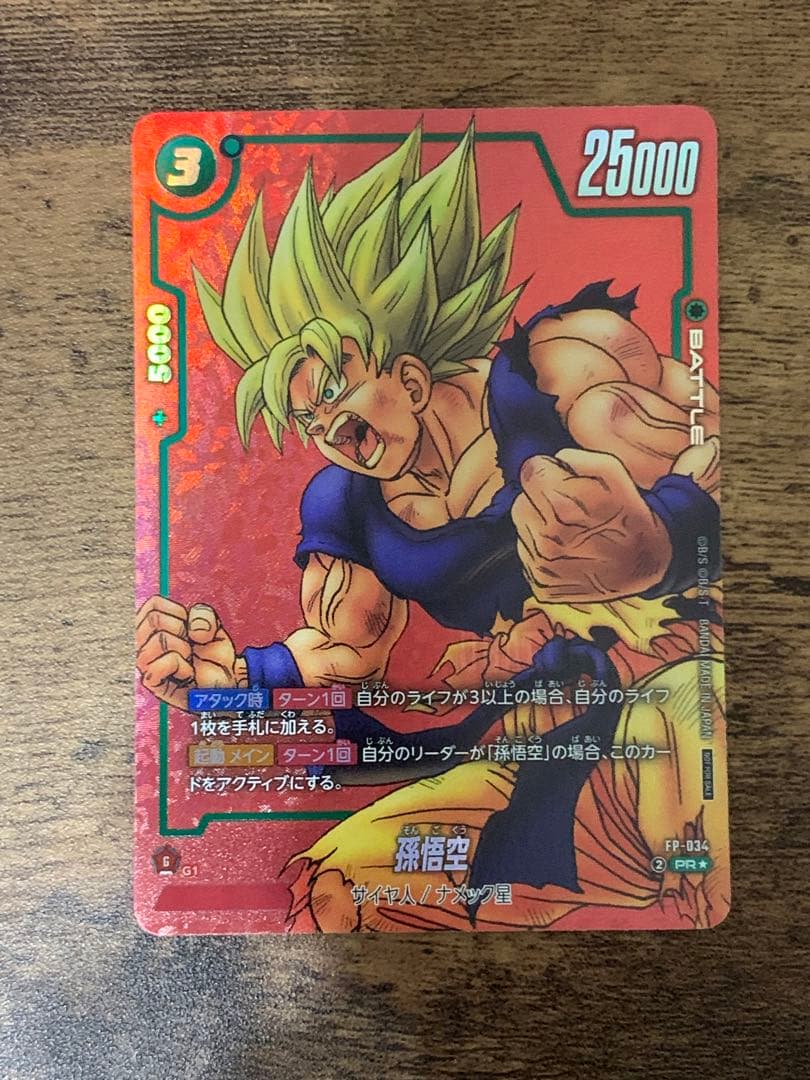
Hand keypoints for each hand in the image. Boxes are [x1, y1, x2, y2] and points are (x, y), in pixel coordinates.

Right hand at [135, 596, 240, 709]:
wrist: (224, 682)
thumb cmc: (211, 654)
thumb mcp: (213, 625)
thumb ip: (203, 614)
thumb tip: (193, 631)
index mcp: (149, 626)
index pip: (153, 604)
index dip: (179, 613)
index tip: (189, 629)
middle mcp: (140, 643)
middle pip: (154, 619)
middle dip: (182, 631)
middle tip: (190, 647)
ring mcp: (143, 663)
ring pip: (160, 639)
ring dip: (184, 650)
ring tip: (188, 661)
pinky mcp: (151, 682)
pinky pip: (167, 662)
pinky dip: (184, 668)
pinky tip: (186, 675)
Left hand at [512, 449, 671, 602]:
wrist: (642, 566)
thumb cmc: (629, 518)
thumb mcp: (613, 473)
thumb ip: (576, 458)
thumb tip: (551, 460)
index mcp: (561, 504)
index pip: (528, 472)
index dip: (547, 472)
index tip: (561, 480)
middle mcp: (546, 536)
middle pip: (521, 501)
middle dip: (541, 499)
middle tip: (570, 508)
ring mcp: (542, 564)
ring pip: (522, 529)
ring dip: (539, 525)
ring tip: (571, 531)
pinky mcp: (541, 583)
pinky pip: (527, 556)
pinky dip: (541, 551)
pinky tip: (567, 551)